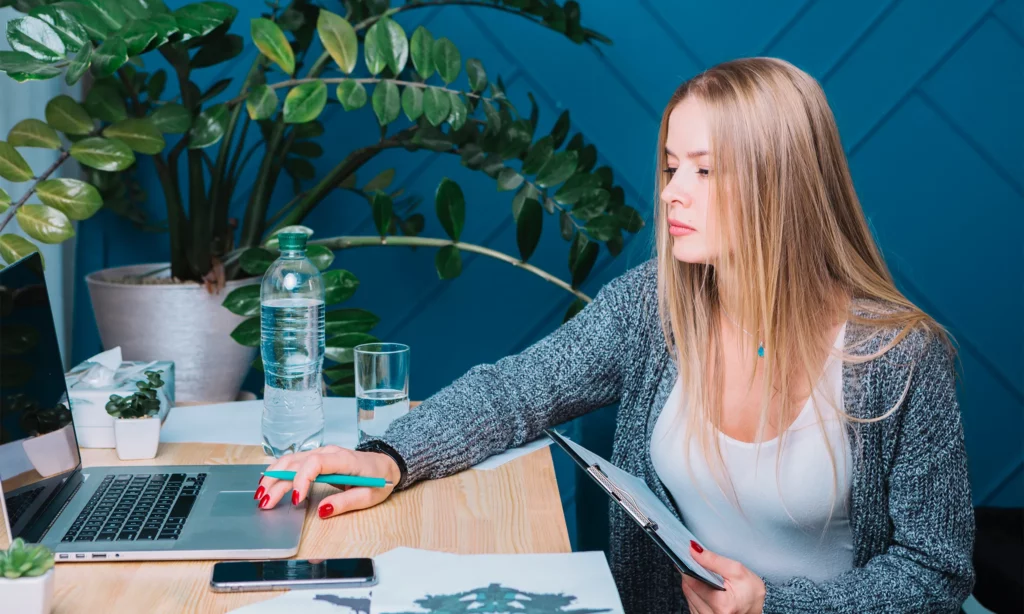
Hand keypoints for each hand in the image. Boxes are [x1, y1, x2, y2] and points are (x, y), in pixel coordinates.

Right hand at [254, 445, 400, 518]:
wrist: (385, 464)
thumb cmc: (378, 480)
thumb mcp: (368, 496)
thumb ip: (345, 502)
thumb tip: (321, 511)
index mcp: (344, 460)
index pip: (316, 463)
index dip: (301, 479)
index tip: (295, 500)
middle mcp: (329, 452)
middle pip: (297, 462)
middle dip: (278, 482)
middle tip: (265, 504)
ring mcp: (321, 453)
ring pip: (291, 460)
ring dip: (273, 476)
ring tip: (260, 495)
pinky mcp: (316, 458)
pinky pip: (294, 462)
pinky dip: (278, 472)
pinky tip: (267, 483)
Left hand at [681, 541, 764, 613]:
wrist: (758, 609)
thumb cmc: (751, 593)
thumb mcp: (738, 571)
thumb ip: (714, 560)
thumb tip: (694, 550)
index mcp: (722, 605)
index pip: (692, 582)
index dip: (687, 567)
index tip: (685, 556)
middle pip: (688, 589)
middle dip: (690, 574)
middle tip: (696, 564)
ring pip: (688, 596)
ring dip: (691, 583)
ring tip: (702, 576)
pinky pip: (691, 603)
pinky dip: (694, 593)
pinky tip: (703, 587)